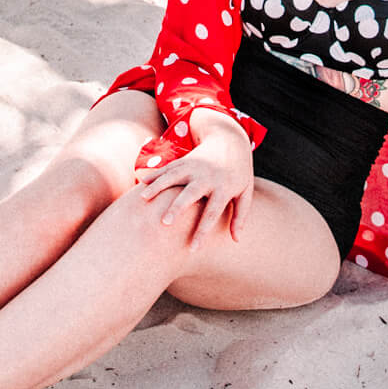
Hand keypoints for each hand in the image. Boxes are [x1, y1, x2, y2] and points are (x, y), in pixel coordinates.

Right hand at [135, 110, 254, 247]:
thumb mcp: (245, 192)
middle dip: (177, 207)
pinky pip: (168, 167)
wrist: (231, 139)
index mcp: (224, 187)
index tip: (193, 249)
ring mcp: (195, 166)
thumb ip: (241, 215)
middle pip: (191, 194)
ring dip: (159, 187)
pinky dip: (155, 174)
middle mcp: (208, 176)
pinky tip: (142, 183)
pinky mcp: (185, 159)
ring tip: (144, 199)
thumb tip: (236, 240)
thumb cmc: (239, 172)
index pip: (212, 213)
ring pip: (174, 177)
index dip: (202, 232)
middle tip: (165, 222)